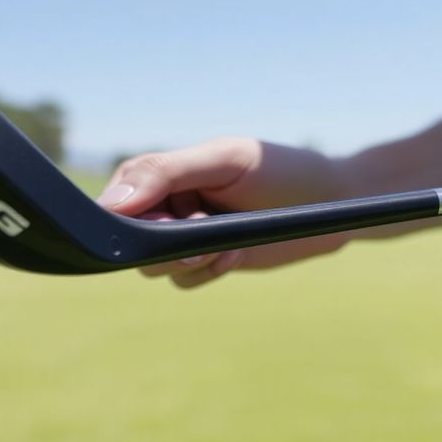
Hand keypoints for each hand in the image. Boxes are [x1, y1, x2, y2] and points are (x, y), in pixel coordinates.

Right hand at [97, 137, 349, 287]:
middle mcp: (171, 203)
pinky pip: (184, 281)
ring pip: (155, 265)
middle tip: (202, 238)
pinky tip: (236, 255)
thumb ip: (168, 173)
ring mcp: (189, 235)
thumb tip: (111, 203)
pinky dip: (206, 273)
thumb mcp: (225, 161)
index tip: (159, 224)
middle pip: (131, 237)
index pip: (121, 196)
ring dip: (186, 261)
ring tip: (227, 246)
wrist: (331, 202)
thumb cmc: (280, 169)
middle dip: (163, 244)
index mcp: (168, 172)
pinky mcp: (209, 261)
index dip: (127, 216)